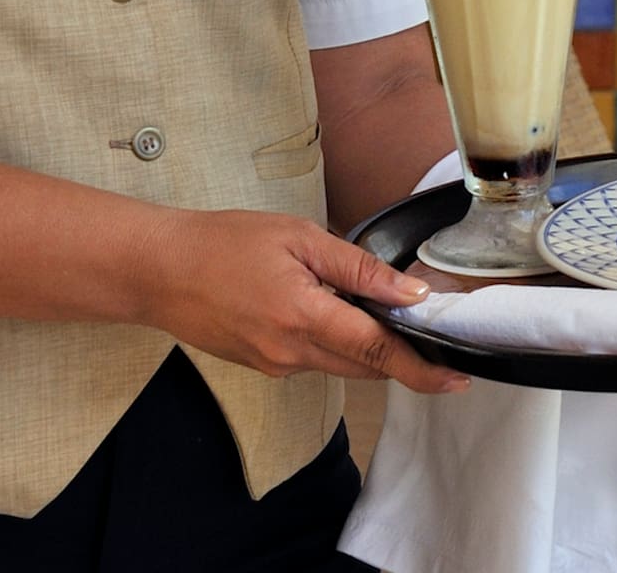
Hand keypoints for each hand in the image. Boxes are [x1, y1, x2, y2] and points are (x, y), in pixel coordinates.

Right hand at [135, 208, 467, 393]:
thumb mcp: (300, 237)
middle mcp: (290, 354)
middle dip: (405, 359)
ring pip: (342, 363)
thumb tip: (408, 293)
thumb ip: (358, 267)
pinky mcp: (265, 364)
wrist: (160, 271)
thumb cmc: (226, 243)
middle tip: (440, 339)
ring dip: (370, 346)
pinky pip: (316, 358)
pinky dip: (339, 341)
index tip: (456, 378)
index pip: (376, 352)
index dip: (421, 368)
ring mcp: (275, 365)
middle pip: (365, 365)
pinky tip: (340, 310)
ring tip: (390, 313)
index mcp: (303, 318)